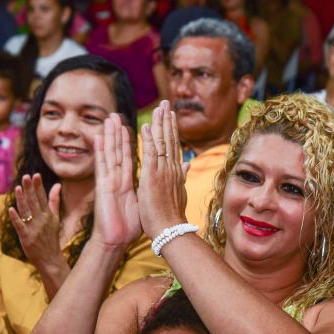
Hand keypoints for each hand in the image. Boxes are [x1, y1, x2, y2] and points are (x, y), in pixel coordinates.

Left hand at [8, 173, 65, 273]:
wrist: (50, 258)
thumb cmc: (51, 237)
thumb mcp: (55, 218)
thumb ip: (54, 201)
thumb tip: (57, 185)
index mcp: (48, 214)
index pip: (42, 197)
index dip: (38, 186)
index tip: (35, 175)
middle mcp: (42, 220)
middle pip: (34, 202)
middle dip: (30, 189)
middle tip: (25, 176)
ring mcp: (34, 228)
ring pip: (27, 211)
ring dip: (22, 199)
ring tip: (17, 188)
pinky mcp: (27, 238)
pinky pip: (20, 226)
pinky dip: (15, 218)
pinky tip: (10, 209)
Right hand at [92, 113, 141, 249]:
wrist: (117, 240)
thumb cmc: (130, 226)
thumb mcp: (144, 203)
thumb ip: (152, 189)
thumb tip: (167, 181)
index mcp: (128, 183)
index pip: (131, 157)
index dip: (132, 141)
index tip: (134, 125)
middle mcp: (118, 179)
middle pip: (118, 151)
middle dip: (118, 133)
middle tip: (117, 114)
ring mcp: (109, 181)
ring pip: (110, 154)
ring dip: (109, 136)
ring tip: (109, 119)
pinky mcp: (103, 187)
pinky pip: (102, 166)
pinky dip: (101, 152)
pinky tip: (99, 138)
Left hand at [138, 100, 188, 238]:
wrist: (170, 230)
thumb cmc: (172, 216)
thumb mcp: (180, 193)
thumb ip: (182, 176)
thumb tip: (187, 164)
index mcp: (176, 173)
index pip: (174, 146)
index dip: (172, 129)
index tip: (171, 115)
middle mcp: (171, 169)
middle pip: (170, 139)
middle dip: (168, 120)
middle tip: (166, 103)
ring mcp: (162, 172)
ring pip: (162, 142)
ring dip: (160, 124)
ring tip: (158, 108)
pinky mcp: (151, 177)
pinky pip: (150, 154)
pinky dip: (148, 140)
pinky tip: (146, 126)